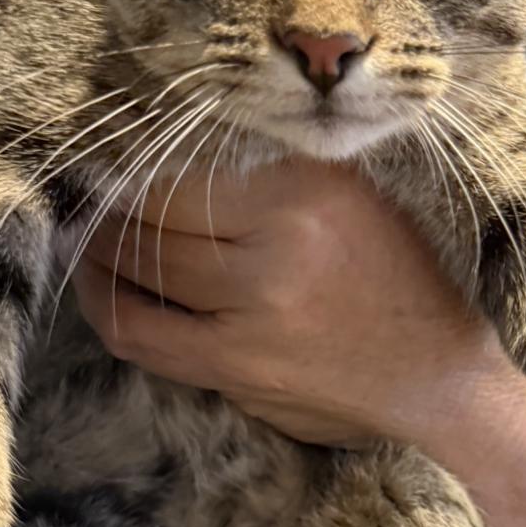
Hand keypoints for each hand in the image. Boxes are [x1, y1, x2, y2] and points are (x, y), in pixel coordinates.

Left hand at [73, 155, 511, 450]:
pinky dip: (111, 308)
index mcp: (308, 194)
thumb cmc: (400, 277)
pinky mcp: (236, 372)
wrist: (438, 378)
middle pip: (155, 225)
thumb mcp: (356, 196)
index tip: (112, 156)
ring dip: (99, 258)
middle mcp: (276, 253)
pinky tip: (103, 290)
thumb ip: (279, 172)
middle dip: (109, 210)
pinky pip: (146, 337)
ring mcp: (251, 320)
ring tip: (87, 239)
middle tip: (89, 195)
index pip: (188, 172)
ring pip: (140, 280)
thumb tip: (183, 147)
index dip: (134, 166)